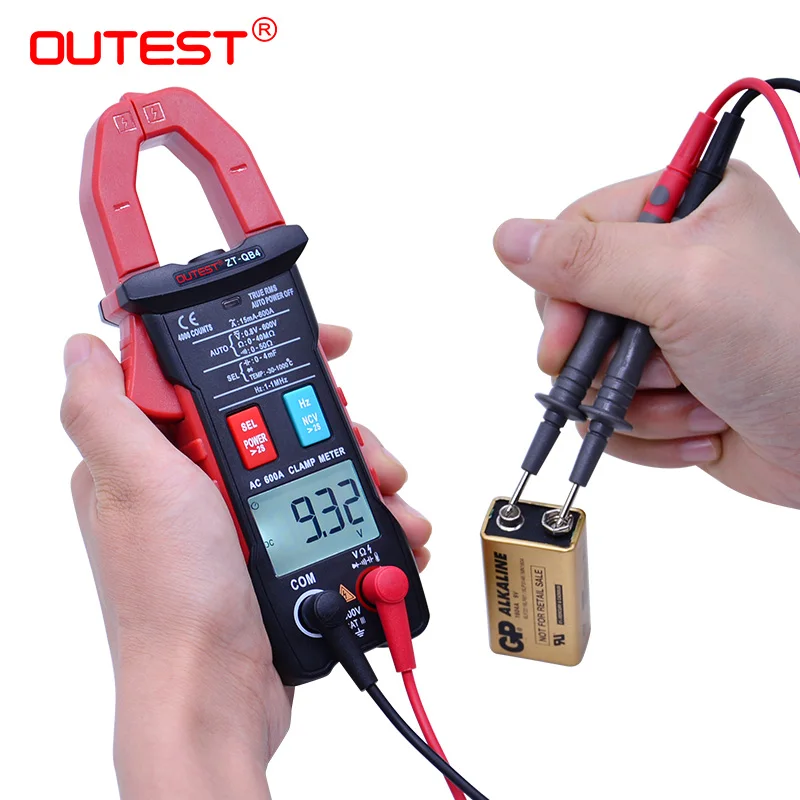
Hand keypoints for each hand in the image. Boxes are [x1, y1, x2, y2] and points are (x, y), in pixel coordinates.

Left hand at [61, 327, 431, 798]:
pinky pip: (327, 511)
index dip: (267, 355)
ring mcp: (238, 519)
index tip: (325, 348)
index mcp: (153, 457)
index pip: (212, 379)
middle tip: (367, 446)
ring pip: (314, 464)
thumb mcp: (137, 486)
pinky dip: (364, 513)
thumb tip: (83, 347)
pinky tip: (388, 528)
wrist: (220, 695)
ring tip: (389, 496)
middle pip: (279, 420)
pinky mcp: (273, 550)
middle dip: (337, 424)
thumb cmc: (174, 599)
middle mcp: (194, 485)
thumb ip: (105, 409)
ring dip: (364, 473)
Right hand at [494, 161, 799, 508]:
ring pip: (593, 369)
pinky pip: (615, 411)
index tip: (567, 336)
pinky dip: (650, 431)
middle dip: (605, 356)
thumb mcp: (681, 283)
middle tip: (643, 372)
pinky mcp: (670, 387)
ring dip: (637, 401)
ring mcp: (671, 331)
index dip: (562, 290)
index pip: (578, 231)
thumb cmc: (790, 345)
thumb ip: (588, 258)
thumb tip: (509, 237)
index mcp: (688, 209)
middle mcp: (677, 265)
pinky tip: (701, 427)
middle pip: (576, 307)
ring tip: (695, 402)